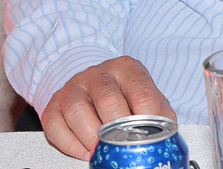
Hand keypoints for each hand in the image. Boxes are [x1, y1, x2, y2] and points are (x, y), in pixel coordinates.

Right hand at [41, 56, 174, 158]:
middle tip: (122, 148)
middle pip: (108, 99)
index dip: (147, 118)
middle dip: (116, 129)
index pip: (141, 92)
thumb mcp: (148, 96)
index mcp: (128, 69)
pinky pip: (55, 123)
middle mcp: (99, 73)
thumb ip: (159, 115)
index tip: (148, 137)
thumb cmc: (125, 93)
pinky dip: (69, 143)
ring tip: (101, 152)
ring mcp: (74, 86)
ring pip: (77, 110)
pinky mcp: (54, 102)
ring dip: (90, 137)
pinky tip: (83, 152)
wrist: (94, 81)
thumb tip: (168, 139)